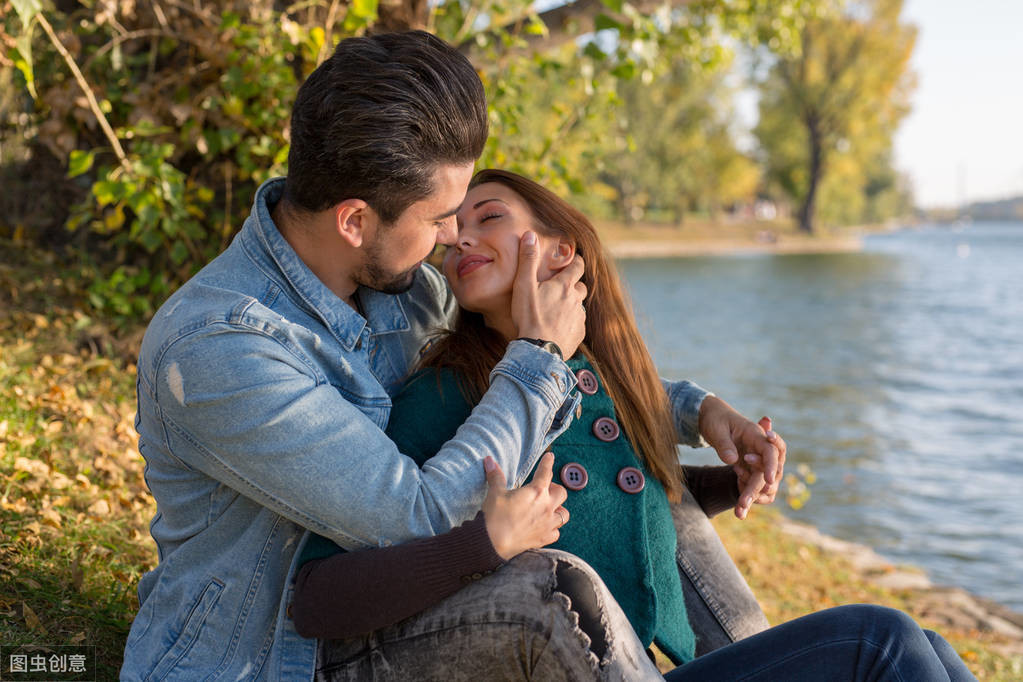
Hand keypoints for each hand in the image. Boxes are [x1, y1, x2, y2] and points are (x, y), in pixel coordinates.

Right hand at [482, 452, 569, 559]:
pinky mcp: (543, 539)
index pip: (546, 472)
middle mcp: (546, 507)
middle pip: (562, 493)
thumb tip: (489, 460)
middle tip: (545, 489)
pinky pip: (556, 532)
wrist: (492, 543)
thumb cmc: (495, 516)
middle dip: (555, 488)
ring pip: (564, 514)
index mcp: (536, 492)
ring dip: (558, 509)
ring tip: (549, 508)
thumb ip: (495, 476)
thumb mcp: (495, 493)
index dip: (548, 462)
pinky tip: (545, 526)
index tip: (550, 457)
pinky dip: (553, 528)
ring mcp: (547, 524)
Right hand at [510, 231, 586, 357]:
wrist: (537, 350)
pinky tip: (558, 327)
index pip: (578, 266)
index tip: (571, 262)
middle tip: (559, 288)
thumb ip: (527, 260)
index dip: (575, 262)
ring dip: (571, 305)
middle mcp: (576, 300)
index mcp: (564, 285)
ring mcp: (579, 318)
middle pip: (580, 286)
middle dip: (573, 285)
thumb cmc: (529, 316)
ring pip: (579, 306)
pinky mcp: (579, 334)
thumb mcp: (523, 285)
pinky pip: (577, 324)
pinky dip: (570, 323)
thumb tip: (530, 235)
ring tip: (556, 310)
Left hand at [698, 397, 786, 518]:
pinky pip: (756, 488)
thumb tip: (732, 461)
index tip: (768, 480)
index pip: (771, 451)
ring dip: (751, 498)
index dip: (770, 465)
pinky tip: (738, 507)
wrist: (713, 419)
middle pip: (767, 473)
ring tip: (739, 512)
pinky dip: (748, 497)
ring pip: (762, 484)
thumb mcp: (716, 429)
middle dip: (755, 489)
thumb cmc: (716, 421)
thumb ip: (724, 445)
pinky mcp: (752, 471)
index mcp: (756, 435)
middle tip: (743, 503)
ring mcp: (758, 462)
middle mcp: (761, 450)